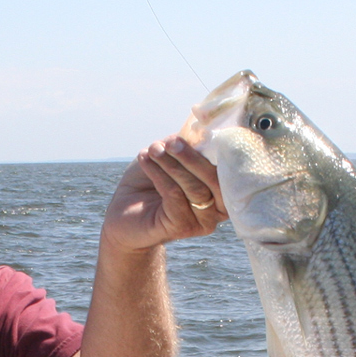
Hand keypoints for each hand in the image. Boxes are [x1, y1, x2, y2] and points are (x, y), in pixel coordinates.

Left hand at [102, 135, 227, 252]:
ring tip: (153, 149)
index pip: (231, 170)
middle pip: (216, 180)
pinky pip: (175, 195)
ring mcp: (203, 221)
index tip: (201, 130)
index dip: (220, 149)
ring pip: (195, 188)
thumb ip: (189, 146)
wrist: (124, 214)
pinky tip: (145, 160)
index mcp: (224, 190)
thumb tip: (201, 133)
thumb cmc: (150, 183)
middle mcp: (219, 209)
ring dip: (172, 164)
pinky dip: (159, 174)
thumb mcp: (172, 158)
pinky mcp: (182, 227)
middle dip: (192, 157)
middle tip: (171, 142)